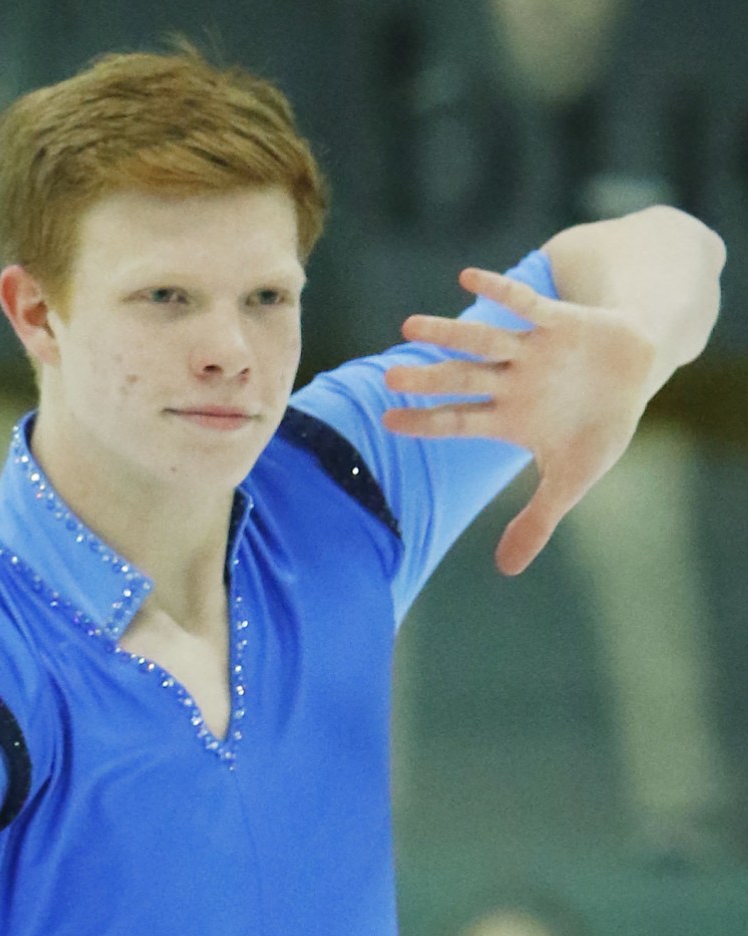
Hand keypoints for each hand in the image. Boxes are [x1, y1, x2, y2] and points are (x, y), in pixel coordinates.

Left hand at [381, 266, 656, 575]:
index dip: (425, 421)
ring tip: (409, 326)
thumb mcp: (572, 479)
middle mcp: (511, 382)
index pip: (458, 420)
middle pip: (461, 379)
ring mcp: (530, 351)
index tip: (387, 420)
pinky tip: (468, 277)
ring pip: (482, 340)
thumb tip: (506, 571)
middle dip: (427, 379)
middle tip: (387, 376)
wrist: (635, 371)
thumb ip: (536, 521)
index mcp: (508, 418)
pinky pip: (524, 304)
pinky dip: (501, 292)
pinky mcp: (558, 322)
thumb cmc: (598, 425)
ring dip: (449, 333)